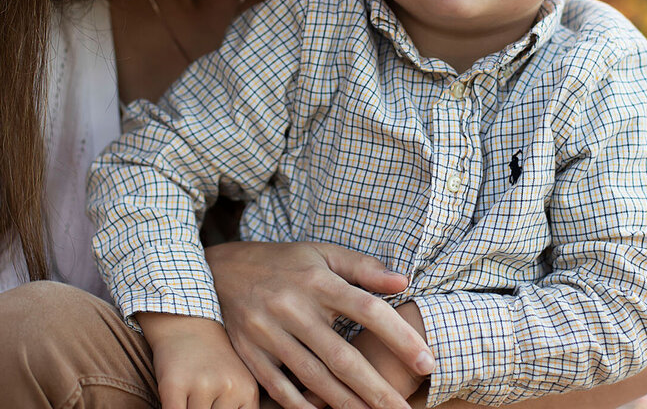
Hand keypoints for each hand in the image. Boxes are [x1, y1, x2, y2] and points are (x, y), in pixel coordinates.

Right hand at [138, 312, 259, 408]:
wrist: (186, 323)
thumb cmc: (212, 360)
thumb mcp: (237, 382)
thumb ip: (237, 406)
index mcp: (248, 391)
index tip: (217, 404)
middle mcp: (229, 387)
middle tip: (203, 398)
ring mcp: (202, 385)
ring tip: (190, 396)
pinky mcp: (174, 384)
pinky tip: (176, 400)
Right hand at [206, 242, 434, 408]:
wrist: (219, 270)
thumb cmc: (284, 262)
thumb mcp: (322, 252)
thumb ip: (363, 266)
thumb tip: (403, 281)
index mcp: (318, 281)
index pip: (368, 310)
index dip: (400, 337)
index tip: (427, 361)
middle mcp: (294, 308)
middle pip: (342, 357)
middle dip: (377, 389)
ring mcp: (269, 334)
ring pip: (315, 378)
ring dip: (348, 404)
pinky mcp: (251, 354)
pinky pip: (281, 389)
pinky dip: (304, 407)